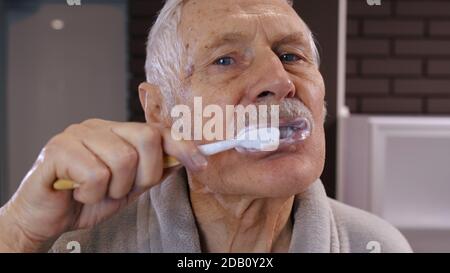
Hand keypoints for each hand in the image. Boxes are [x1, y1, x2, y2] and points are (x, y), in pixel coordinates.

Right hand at [0, 119, 206, 251]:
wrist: (47, 217)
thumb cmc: (87, 199)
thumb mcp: (129, 187)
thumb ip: (152, 171)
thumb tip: (184, 158)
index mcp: (116, 131)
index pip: (157, 130)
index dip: (183, 145)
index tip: (201, 163)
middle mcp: (99, 126)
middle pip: (146, 140)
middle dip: (143, 175)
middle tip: (122, 189)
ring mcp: (77, 134)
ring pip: (123, 159)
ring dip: (114, 189)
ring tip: (96, 192)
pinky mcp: (58, 149)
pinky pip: (96, 174)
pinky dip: (92, 194)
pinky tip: (79, 193)